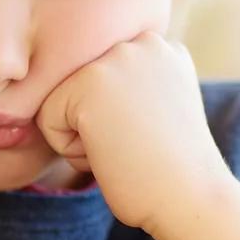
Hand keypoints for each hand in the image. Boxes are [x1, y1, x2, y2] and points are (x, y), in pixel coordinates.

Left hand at [36, 31, 229, 235]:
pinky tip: (112, 153)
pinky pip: (47, 121)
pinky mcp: (89, 82)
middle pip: (77, 86)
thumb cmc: (172, 170)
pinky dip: (71, 151)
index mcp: (160, 45)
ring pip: (60, 101)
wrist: (191, 198)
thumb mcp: (158, 108)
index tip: (152, 134)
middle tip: (139, 143)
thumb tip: (85, 89)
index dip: (114, 118)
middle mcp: (140, 41)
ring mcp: (116, 57)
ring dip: (83, 136)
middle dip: (97, 123)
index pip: (98, 79)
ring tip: (127, 147)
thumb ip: (128, 85)